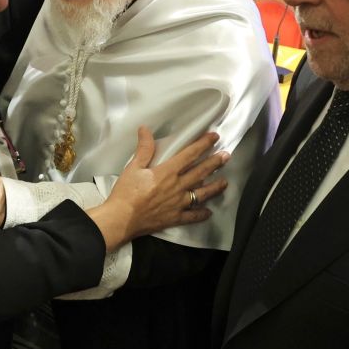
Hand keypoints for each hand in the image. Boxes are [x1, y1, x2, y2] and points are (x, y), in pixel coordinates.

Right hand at [89, 128, 227, 248]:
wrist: (122, 219)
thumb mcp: (133, 167)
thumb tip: (145, 129)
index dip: (203, 144)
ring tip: (225, 182)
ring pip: (202, 193)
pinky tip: (209, 212)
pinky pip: (193, 216)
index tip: (214, 137)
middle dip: (215, 163)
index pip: (190, 155)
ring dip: (215, 187)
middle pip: (200, 172)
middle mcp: (177, 186)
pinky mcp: (175, 218)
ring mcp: (179, 203)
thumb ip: (144, 149)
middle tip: (227, 156)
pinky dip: (202, 214)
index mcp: (167, 172)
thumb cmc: (126, 192)